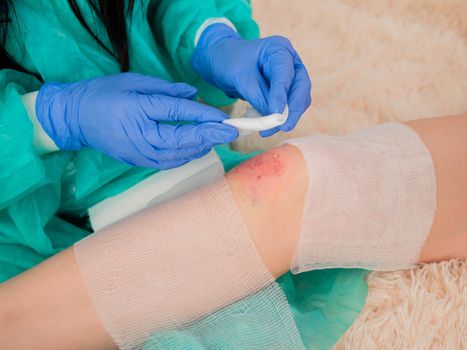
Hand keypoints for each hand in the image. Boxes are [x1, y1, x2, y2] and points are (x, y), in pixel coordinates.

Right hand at [36, 73, 237, 168]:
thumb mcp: (134, 81)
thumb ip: (166, 89)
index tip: (223, 118)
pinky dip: (185, 157)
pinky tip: (196, 149)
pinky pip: (166, 163)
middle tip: (230, 133)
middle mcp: (139, 134)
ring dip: (199, 148)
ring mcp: (137, 152)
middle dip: (208, 137)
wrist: (75, 117)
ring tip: (216, 139)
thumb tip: (194, 94)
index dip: (203, 116)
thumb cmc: (104, 93)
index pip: (177, 113)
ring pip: (176, 155)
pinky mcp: (136, 161)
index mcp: (137, 109)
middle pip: (180, 139)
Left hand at [192, 23, 311, 136]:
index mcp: (279, 49)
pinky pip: (289, 107)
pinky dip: (280, 118)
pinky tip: (266, 127)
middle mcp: (290, 61)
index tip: (277, 115)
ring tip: (268, 130)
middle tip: (284, 127)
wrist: (222, 62)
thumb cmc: (229, 62)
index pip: (285, 73)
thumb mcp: (239, 76)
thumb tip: (274, 116)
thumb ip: (257, 95)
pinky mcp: (285, 91)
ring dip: (287, 117)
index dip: (282, 95)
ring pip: (298, 100)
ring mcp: (290, 77)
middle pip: (300, 87)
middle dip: (293, 109)